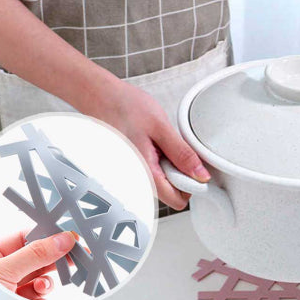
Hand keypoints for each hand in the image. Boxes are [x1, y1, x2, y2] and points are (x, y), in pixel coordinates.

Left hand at [0, 230, 75, 299]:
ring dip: (45, 284)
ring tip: (40, 288)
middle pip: (37, 258)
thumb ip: (35, 254)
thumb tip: (62, 240)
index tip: (69, 238)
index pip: (26, 237)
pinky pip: (38, 299)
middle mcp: (2, 269)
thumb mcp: (4, 271)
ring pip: (40, 280)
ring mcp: (11, 289)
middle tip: (73, 259)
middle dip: (52, 261)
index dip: (48, 236)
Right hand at [89, 81, 210, 210]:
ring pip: (162, 184)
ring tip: (158, 145)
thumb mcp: (161, 127)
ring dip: (168, 167)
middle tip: (170, 148)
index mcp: (146, 175)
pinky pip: (152, 175)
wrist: (99, 98)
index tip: (193, 166)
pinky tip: (151, 146)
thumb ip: (182, 154)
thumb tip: (201, 175)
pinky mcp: (132, 172)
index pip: (178, 201)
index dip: (191, 184)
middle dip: (179, 174)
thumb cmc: (124, 107)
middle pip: (170, 194)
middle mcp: (137, 182)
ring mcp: (133, 178)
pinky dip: (158, 163)